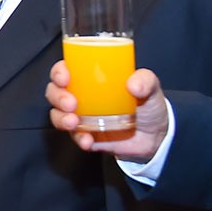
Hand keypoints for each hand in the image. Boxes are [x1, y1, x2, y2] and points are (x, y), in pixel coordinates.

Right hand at [46, 60, 168, 161]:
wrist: (156, 137)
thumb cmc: (149, 105)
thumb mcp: (151, 87)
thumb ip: (146, 81)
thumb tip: (133, 84)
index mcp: (90, 79)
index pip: (65, 70)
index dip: (58, 72)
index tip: (65, 78)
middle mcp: (80, 96)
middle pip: (54, 92)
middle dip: (57, 97)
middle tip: (71, 104)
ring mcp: (81, 117)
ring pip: (57, 115)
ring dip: (61, 118)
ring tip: (74, 123)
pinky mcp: (86, 135)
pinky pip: (74, 137)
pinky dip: (78, 138)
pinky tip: (87, 140)